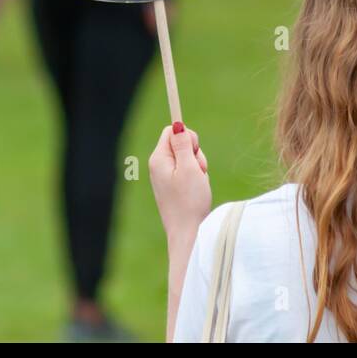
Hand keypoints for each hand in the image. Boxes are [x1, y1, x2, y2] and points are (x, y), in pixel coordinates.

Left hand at [149, 121, 210, 247]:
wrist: (188, 233)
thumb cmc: (189, 201)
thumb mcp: (189, 167)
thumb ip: (183, 144)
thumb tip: (177, 124)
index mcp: (158, 159)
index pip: (171, 131)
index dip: (188, 137)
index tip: (195, 151)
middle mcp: (158, 166)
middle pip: (180, 144)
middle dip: (195, 154)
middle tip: (198, 171)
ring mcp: (165, 177)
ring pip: (187, 159)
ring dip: (198, 168)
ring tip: (198, 184)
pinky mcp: (173, 187)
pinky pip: (188, 173)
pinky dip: (196, 178)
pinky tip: (197, 191)